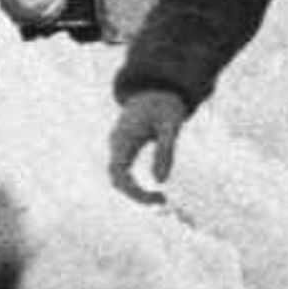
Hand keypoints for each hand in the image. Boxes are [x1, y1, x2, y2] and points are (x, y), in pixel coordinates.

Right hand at [107, 89, 188, 205]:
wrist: (155, 86)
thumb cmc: (164, 104)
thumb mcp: (171, 125)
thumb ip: (166, 151)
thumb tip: (160, 182)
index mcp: (124, 138)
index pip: (119, 174)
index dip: (134, 191)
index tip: (157, 198)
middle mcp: (116, 143)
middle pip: (116, 179)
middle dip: (135, 195)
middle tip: (162, 202)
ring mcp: (118, 145)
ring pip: (118, 177)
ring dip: (135, 191)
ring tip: (160, 199)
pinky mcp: (123, 147)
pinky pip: (123, 172)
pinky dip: (135, 185)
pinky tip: (155, 190)